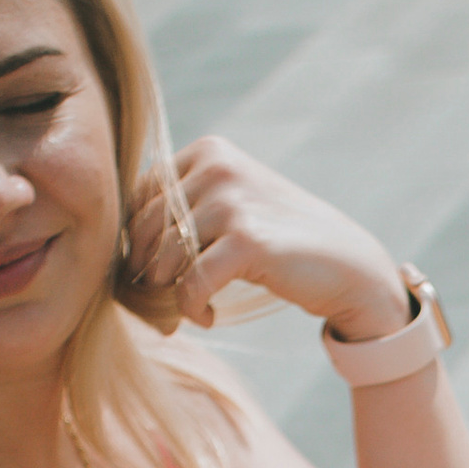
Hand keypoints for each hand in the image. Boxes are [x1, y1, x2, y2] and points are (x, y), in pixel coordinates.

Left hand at [126, 137, 408, 344]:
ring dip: (166, 295)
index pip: (141, 197)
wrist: (348, 266)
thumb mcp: (231, 209)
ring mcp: (232, 201)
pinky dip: (192, 308)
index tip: (149, 275)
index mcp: (208, 152)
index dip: (136, 241)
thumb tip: (120, 250)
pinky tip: (208, 316)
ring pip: (164, 258)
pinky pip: (191, 284)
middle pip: (146, 228)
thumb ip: (183, 211)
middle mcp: (217, 167)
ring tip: (188, 309)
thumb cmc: (282, 243)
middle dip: (145, 273)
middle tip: (160, 304)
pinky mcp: (246, 240)